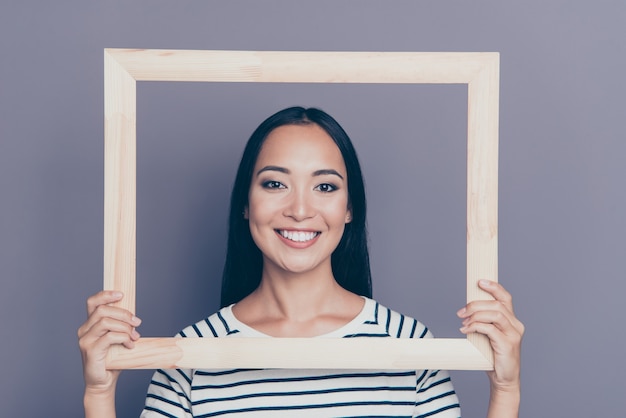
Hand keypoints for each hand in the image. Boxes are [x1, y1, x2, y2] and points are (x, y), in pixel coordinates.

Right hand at [77, 291, 140, 394]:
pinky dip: (123, 338)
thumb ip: (120, 326)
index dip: (106, 295)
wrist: (103, 382)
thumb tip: (135, 318)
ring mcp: (85, 340)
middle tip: (137, 322)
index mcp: (90, 324)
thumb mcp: (117, 338)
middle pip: (102, 310)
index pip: (93, 302)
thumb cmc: (111, 359)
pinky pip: (109, 337)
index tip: (121, 294)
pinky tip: (130, 345)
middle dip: (123, 314)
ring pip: (106, 322)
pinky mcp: (90, 351)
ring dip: (125, 327)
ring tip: (134, 336)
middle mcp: (84, 330)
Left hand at [457, 280, 523, 413]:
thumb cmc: (494, 356)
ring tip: (463, 321)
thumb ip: (484, 322)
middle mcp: (516, 325)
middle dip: (476, 304)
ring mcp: (513, 335)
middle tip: (461, 312)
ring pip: (494, 314)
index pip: (505, 298)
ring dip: (475, 315)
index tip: (479, 282)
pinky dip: (476, 326)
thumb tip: (466, 309)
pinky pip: (490, 329)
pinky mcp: (508, 344)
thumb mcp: (488, 335)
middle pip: (496, 305)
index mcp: (512, 321)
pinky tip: (466, 330)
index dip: (494, 287)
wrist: (504, 379)